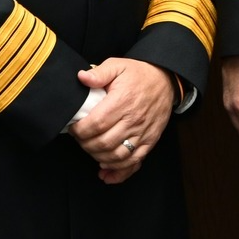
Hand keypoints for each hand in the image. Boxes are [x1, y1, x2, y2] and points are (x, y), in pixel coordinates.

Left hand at [68, 58, 174, 182]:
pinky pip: (134, 162)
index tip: (73, 128)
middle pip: (104, 143)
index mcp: (122, 101)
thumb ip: (99, 73)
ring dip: (99, 158)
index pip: (96, 123)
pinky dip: (119, 172)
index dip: (80, 130)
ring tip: (90, 150)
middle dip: (86, 145)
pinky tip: (106, 172)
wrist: (165, 80)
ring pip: (117, 156)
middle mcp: (133, 120)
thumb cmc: (139, 74)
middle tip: (80, 139)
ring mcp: (142, 133)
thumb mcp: (118, 65)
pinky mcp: (150, 141)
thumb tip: (82, 77)